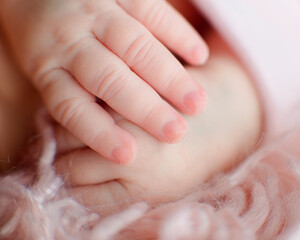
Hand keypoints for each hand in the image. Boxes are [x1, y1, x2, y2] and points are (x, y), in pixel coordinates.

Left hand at [0, 0, 208, 163]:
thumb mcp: (48, 72)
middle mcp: (68, 39)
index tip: (128, 155)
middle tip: (177, 133)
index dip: (98, 132)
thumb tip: (111, 141)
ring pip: (135, 46)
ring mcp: (94, 10)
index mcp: (47, 67)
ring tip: (198, 104)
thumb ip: (74, 100)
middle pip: (108, 78)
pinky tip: (199, 56)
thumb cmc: (50, 43)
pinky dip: (178, 33)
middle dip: (145, 108)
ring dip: (169, 76)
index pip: (71, 106)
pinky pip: (151, 10)